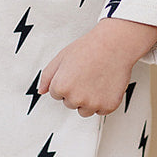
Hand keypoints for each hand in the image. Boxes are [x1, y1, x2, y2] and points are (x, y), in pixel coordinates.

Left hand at [38, 19, 156, 116]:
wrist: (114, 45)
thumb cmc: (89, 48)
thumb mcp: (61, 57)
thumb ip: (47, 76)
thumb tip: (41, 91)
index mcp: (60, 87)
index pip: (56, 94)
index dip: (65, 81)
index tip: (75, 71)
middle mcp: (75, 98)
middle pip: (70, 104)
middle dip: (76, 92)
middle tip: (86, 74)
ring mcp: (92, 104)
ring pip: (85, 110)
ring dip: (88, 100)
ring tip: (95, 80)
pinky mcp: (108, 106)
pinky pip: (101, 111)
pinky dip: (104, 101)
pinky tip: (105, 85)